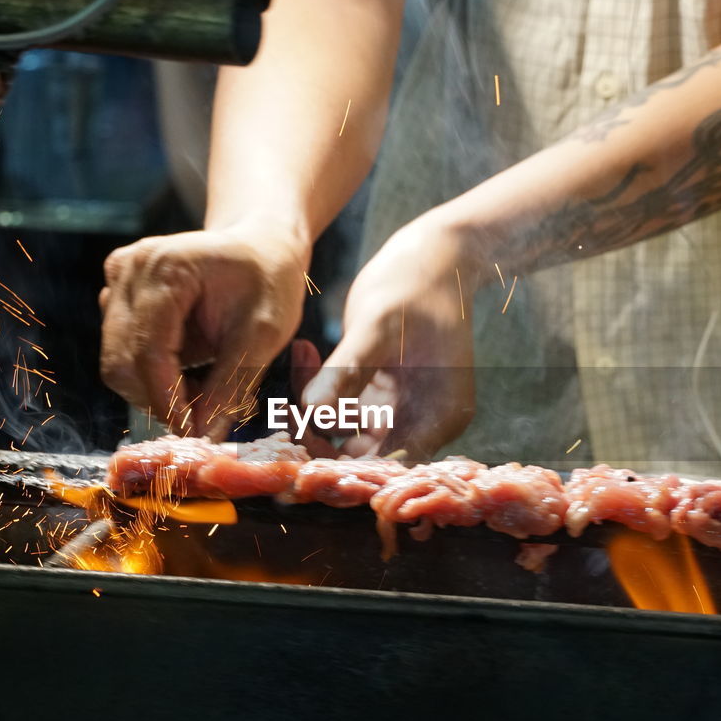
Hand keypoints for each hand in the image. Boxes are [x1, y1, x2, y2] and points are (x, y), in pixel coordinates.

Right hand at [100, 222, 309, 438]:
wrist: (261, 248)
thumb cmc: (269, 282)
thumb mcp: (264, 333)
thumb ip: (232, 385)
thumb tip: (202, 436)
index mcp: (164, 267)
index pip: (149, 352)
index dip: (168, 401)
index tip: (194, 436)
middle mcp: (129, 269)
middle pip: (123, 363)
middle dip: (162, 399)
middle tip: (207, 415)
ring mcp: (116, 281)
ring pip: (118, 365)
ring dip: (157, 391)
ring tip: (206, 388)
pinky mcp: (116, 297)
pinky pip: (122, 354)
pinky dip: (153, 376)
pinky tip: (192, 371)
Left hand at [302, 215, 477, 461]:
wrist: (436, 251)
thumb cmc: (414, 284)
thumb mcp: (375, 328)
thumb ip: (344, 372)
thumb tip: (310, 411)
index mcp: (438, 417)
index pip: (386, 466)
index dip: (342, 470)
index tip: (297, 458)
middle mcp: (424, 422)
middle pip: (364, 458)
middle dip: (319, 440)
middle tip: (282, 415)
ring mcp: (404, 410)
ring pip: (347, 434)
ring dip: (314, 409)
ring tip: (300, 360)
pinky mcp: (383, 394)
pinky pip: (343, 408)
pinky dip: (321, 388)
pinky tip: (305, 350)